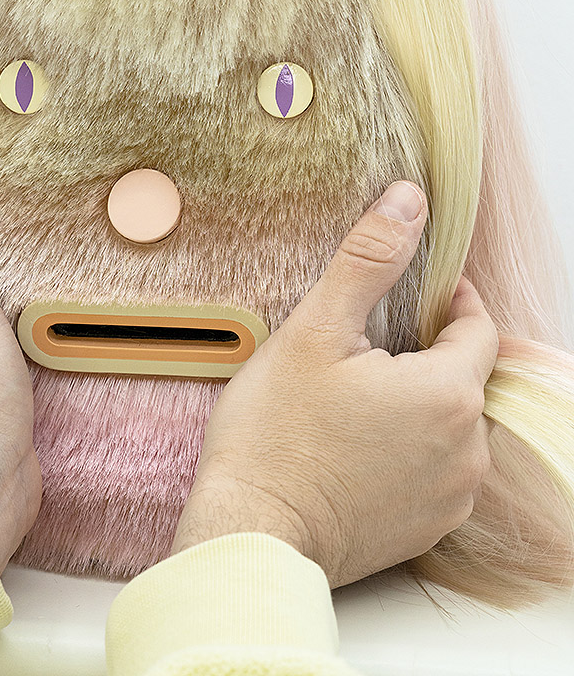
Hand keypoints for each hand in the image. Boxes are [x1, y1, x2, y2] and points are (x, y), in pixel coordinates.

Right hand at [172, 181, 497, 588]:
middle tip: (373, 346)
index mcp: (447, 394)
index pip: (478, 329)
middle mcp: (466, 450)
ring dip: (422, 402)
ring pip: (452, 425)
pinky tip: (362, 443)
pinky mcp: (428, 529)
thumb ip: (369, 261)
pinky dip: (413, 449)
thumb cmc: (277, 434)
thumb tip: (409, 201)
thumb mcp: (316, 331)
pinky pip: (438, 470)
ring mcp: (450, 496)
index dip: (453, 302)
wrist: (253, 531)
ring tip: (362, 395)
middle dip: (431, 353)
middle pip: (465, 378)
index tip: (428, 291)